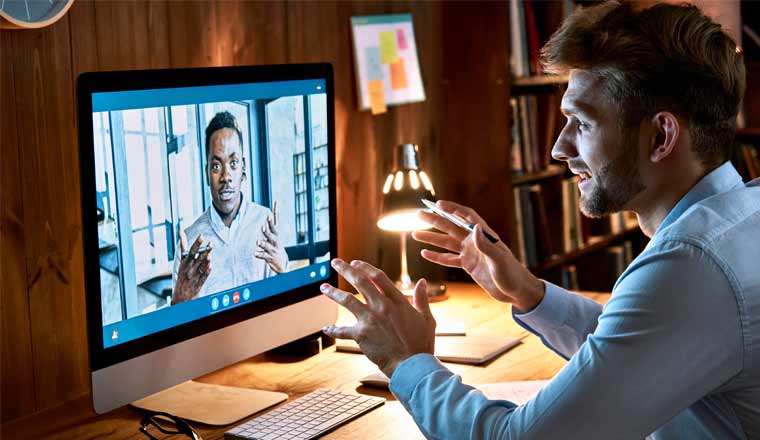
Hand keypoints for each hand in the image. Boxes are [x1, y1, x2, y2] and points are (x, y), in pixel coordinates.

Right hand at [173, 231, 211, 304]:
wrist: (181, 294)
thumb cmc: (183, 273)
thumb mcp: (181, 260)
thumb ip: (183, 246)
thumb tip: (181, 232)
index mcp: (184, 262)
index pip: (191, 250)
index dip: (196, 243)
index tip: (201, 236)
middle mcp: (189, 268)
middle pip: (197, 258)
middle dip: (203, 250)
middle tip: (210, 243)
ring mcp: (194, 275)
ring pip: (201, 266)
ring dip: (206, 259)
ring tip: (211, 252)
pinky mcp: (199, 282)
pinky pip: (203, 276)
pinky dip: (206, 271)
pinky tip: (210, 265)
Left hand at [255, 201, 287, 272]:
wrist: (281, 261)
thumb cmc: (276, 243)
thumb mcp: (276, 232)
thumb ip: (274, 219)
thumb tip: (275, 203)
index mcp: (276, 234)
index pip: (274, 226)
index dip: (271, 221)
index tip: (268, 216)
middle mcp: (275, 241)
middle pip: (271, 235)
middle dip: (267, 232)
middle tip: (263, 228)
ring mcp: (272, 249)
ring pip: (267, 246)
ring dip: (262, 243)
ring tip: (257, 241)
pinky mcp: (269, 257)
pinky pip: (263, 256)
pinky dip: (259, 254)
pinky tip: (255, 253)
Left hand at [320, 259, 435, 377]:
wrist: (412, 365)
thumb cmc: (421, 344)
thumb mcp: (426, 318)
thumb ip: (422, 299)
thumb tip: (422, 282)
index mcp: (398, 301)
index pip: (378, 277)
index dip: (365, 267)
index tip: (355, 263)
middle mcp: (382, 306)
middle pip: (360, 282)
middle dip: (345, 270)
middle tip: (335, 262)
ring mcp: (370, 319)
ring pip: (346, 300)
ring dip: (333, 292)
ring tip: (323, 287)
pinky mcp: (361, 335)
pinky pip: (342, 331)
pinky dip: (333, 330)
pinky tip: (325, 328)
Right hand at [412, 200, 543, 311]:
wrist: (516, 291)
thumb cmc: (512, 274)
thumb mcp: (499, 260)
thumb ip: (486, 245)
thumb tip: (474, 228)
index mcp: (484, 235)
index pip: (466, 216)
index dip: (452, 209)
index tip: (437, 204)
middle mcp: (475, 242)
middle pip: (451, 227)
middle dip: (435, 220)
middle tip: (418, 214)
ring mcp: (471, 253)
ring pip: (447, 243)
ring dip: (432, 238)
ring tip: (415, 234)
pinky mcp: (469, 266)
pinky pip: (449, 259)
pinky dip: (437, 257)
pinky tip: (425, 254)